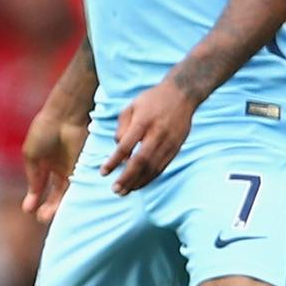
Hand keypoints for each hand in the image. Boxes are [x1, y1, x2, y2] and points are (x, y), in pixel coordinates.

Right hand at [21, 104, 87, 222]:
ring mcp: (71, 169)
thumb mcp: (31, 156)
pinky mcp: (82, 169)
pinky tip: (60, 208)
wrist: (64, 117)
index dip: (34, 198)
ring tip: (47, 217)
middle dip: (48, 207)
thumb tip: (32, 196)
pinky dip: (68, 198)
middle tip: (42, 219)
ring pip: (65, 194)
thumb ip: (33, 177)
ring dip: (57, 207)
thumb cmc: (43, 132)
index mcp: (44, 164)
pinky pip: (77, 187)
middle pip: (54, 193)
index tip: (28, 210)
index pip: (40, 186)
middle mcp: (58, 169)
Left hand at [102, 77, 197, 194]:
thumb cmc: (151, 101)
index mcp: (143, 121)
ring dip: (139, 182)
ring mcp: (170, 141)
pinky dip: (150, 177)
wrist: (182, 94)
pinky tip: (140, 184)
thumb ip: (122, 129)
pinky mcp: (177, 147)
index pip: (126, 146)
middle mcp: (158, 133)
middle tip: (115, 190)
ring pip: (154, 167)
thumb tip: (120, 153)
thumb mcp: (130, 107)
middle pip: (141, 160)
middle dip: (127, 178)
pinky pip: (163, 166)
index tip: (103, 172)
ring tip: (125, 192)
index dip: (114, 161)